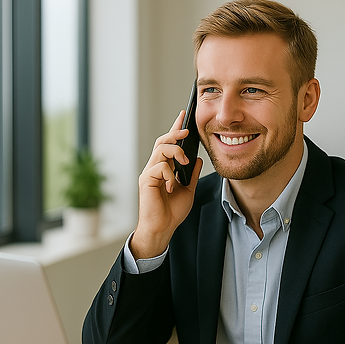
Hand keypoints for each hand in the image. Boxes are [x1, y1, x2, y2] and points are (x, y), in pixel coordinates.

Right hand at [130, 111, 202, 258]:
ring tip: (185, 160)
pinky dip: (169, 174)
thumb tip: (199, 160)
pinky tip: (172, 186)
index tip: (183, 115)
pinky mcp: (146, 180)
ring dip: (175, 150)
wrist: (163, 228)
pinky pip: (159, 167)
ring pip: (160, 149)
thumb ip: (192, 175)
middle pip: (162, 141)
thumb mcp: (188, 190)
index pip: (169, 144)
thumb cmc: (172, 212)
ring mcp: (149, 173)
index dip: (175, 129)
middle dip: (174, 132)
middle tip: (186, 129)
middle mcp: (155, 167)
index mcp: (164, 168)